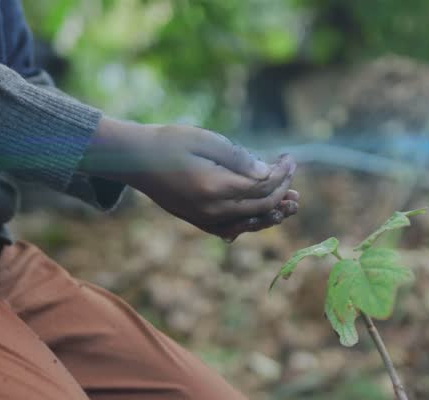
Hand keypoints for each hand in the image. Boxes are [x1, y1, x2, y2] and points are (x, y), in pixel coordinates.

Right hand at [80, 119, 298, 237]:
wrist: (134, 159)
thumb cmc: (170, 142)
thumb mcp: (207, 140)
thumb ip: (238, 158)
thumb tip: (266, 172)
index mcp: (215, 187)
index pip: (262, 186)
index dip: (282, 173)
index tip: (289, 158)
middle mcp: (212, 209)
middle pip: (260, 207)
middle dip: (282, 192)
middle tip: (294, 179)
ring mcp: (204, 218)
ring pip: (248, 224)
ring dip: (272, 214)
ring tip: (290, 205)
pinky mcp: (198, 221)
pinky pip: (230, 230)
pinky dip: (249, 225)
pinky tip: (259, 218)